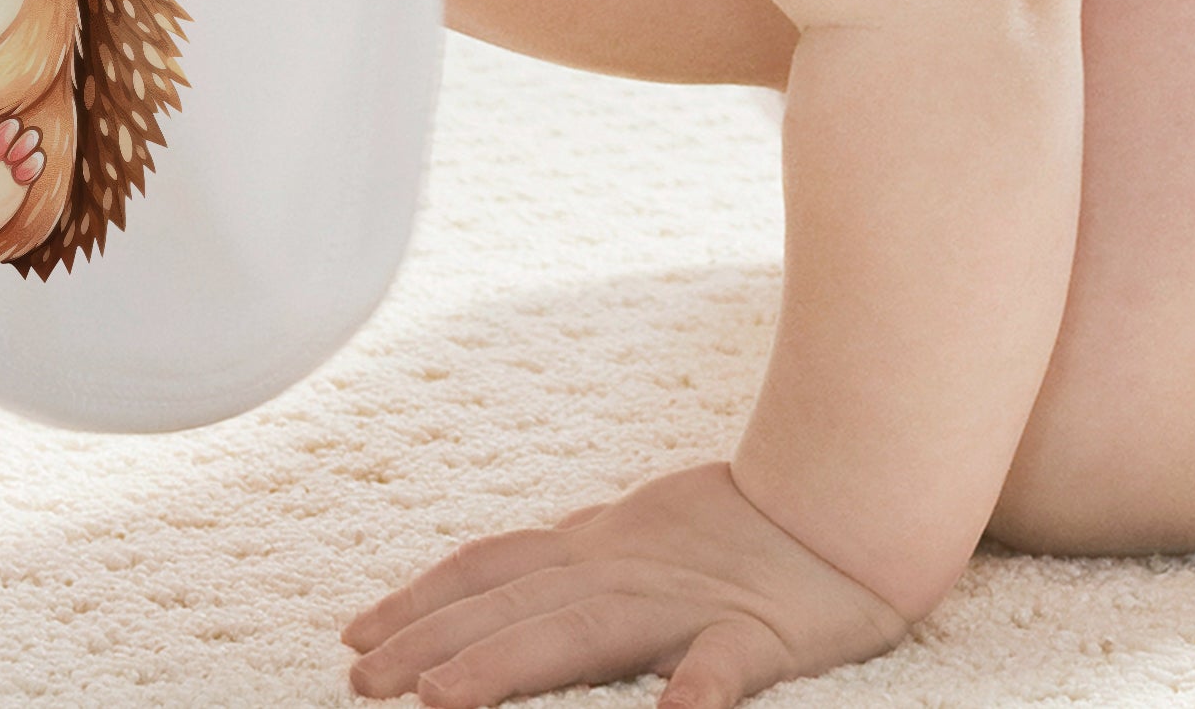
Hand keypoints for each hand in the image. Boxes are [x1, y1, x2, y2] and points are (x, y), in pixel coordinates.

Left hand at [342, 461, 912, 708]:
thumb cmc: (727, 536)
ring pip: (584, 633)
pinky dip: (693, 696)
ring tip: (445, 700)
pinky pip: (722, 668)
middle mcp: (622, 571)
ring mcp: (685, 601)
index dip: (419, 602)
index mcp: (593, 552)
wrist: (841, 505)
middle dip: (431, 643)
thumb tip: (477, 593)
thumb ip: (559, 569)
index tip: (353, 635)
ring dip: (510, 664)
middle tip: (360, 682)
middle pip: (513, 607)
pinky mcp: (758, 633)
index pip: (488, 570)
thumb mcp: (626, 542)